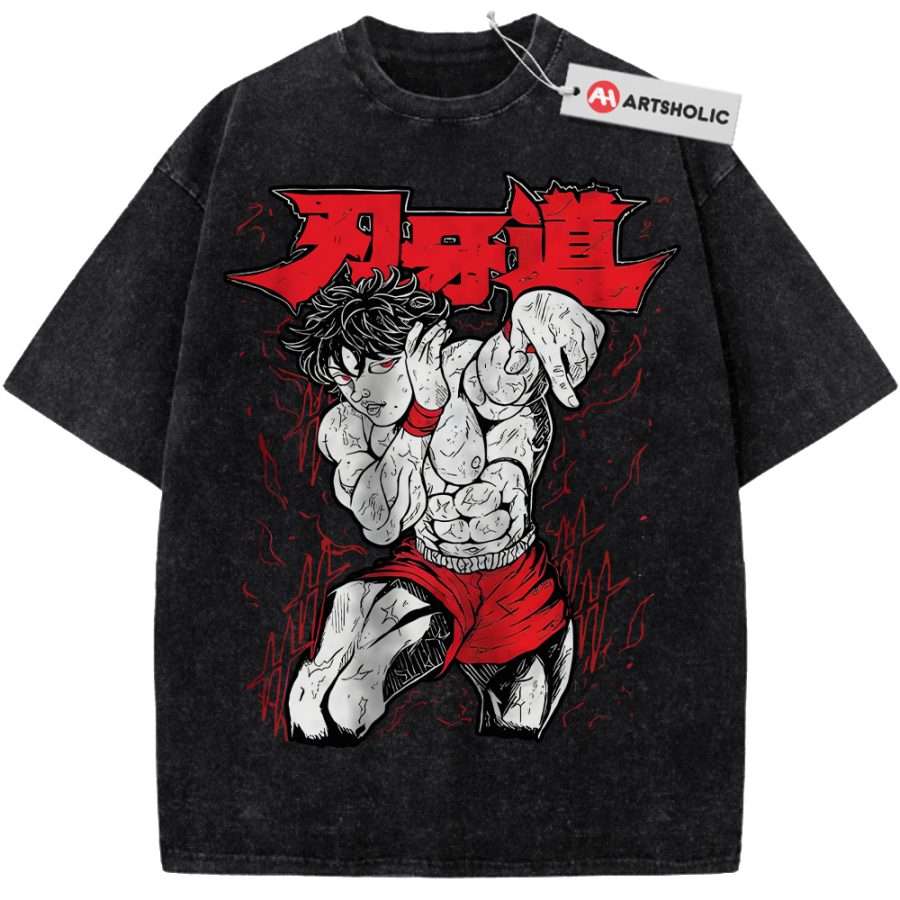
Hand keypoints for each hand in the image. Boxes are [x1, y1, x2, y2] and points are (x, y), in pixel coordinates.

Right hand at [405, 320, 450, 409]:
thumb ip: (426, 358)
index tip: (419, 323)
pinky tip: (446, 334)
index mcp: (410, 362)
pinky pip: (435, 349)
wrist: (429, 402)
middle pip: (420, 340)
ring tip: (444, 325)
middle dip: (431, 329)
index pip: (409, 343)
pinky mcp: (431, 367)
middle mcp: (414, 362)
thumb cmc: (427, 386)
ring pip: (428, 342)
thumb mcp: (423, 371)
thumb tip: (433, 346)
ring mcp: (422, 364)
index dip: (413, 332)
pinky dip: (440, 339)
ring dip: (437, 332)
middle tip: (440, 321)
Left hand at [507, 289, 604, 407]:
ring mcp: (584, 326)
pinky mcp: (594, 323)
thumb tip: (513, 369)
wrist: (546, 286)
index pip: (558, 370)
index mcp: (547, 338)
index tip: (572, 403)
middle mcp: (568, 333)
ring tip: (570, 362)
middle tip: (564, 377)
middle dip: (573, 377)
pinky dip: (588, 351)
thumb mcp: (517, 329)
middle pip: (578, 367)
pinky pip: (596, 345)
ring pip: (590, 358)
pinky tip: (576, 346)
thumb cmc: (531, 311)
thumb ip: (516, 352)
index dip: (565, 389)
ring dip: (581, 366)